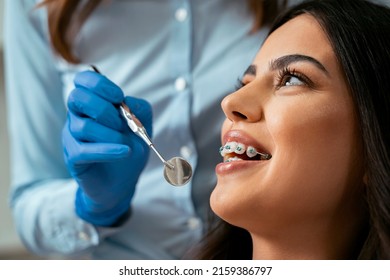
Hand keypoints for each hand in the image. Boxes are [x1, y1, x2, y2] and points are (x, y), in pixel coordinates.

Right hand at [62, 70, 151, 225]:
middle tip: (121, 123)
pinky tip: (125, 152)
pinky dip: (109, 150)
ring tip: (126, 143)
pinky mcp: (74, 158)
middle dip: (103, 108)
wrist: (122, 181)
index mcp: (92, 103)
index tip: (118, 96)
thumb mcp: (142, 126)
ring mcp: (72, 137)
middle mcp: (77, 116)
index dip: (99, 83)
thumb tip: (128, 101)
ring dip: (110, 133)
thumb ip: (140, 110)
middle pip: (77, 98)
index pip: (83, 80)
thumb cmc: (128, 148)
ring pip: (83, 126)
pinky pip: (86, 150)